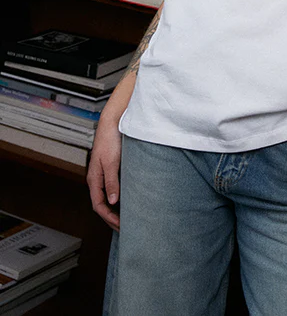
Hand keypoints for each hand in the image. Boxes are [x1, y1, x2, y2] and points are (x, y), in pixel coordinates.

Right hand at [87, 113, 122, 229]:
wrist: (113, 121)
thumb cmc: (110, 139)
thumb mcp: (111, 162)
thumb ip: (111, 182)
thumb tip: (112, 202)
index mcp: (94, 179)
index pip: (98, 206)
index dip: (109, 218)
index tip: (121, 226)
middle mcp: (97, 178)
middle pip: (102, 204)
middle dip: (111, 218)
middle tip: (125, 228)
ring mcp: (104, 174)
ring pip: (107, 197)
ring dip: (115, 209)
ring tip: (127, 218)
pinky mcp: (111, 168)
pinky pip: (113, 188)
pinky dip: (119, 197)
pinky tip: (128, 199)